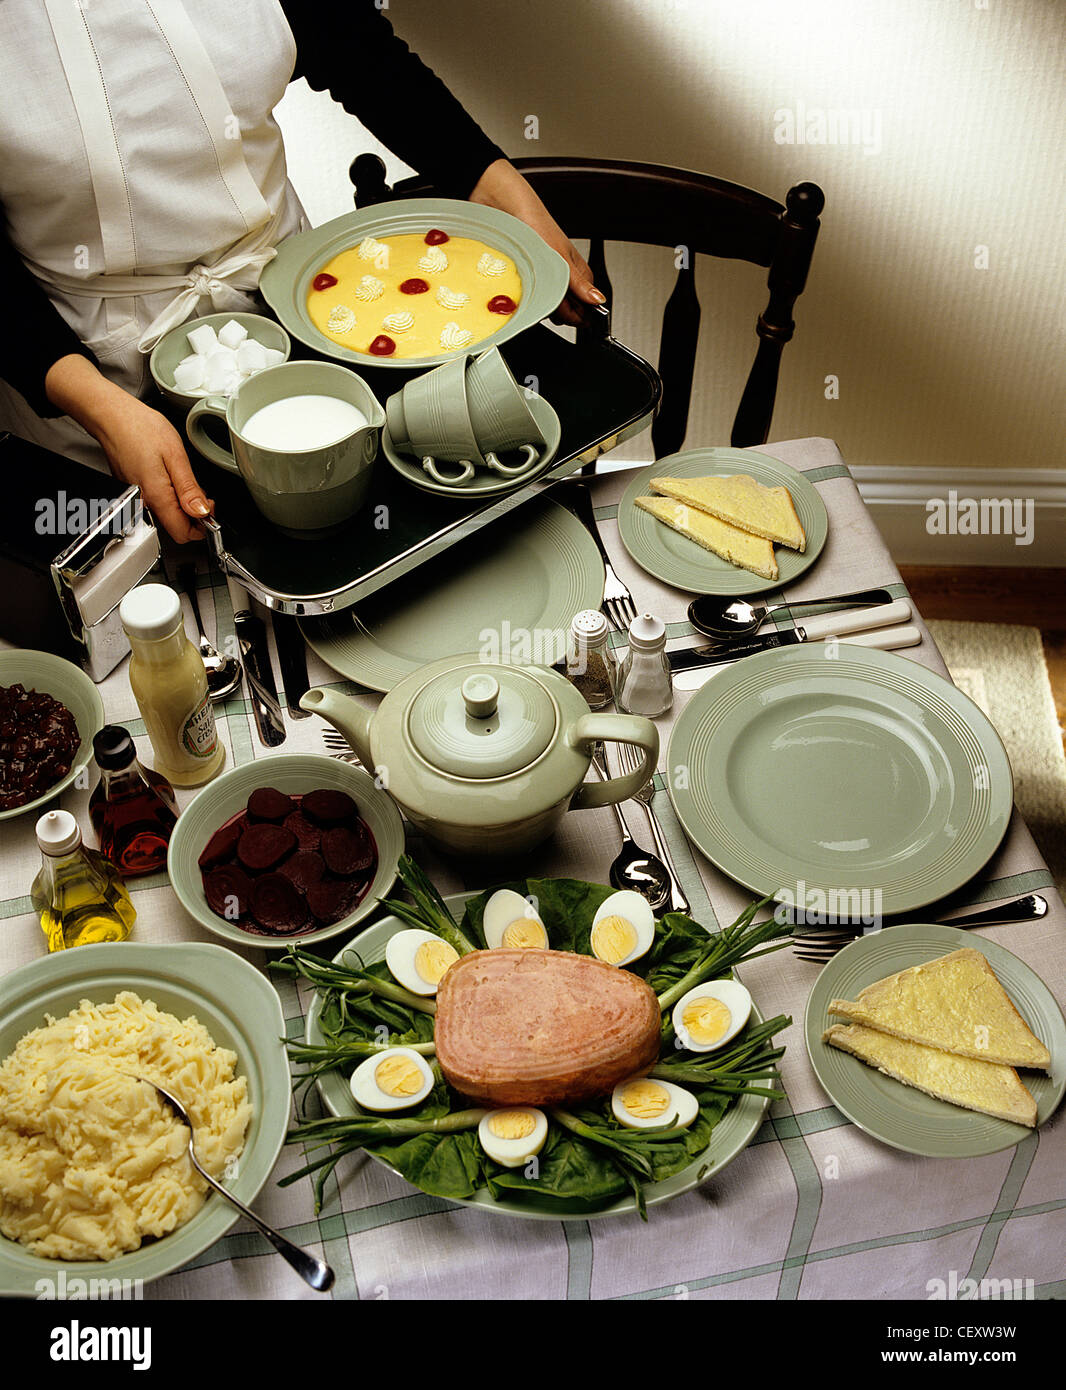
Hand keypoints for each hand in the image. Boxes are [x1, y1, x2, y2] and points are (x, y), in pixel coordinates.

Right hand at [44, 355, 212, 543]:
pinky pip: (155, 504)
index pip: (183, 533)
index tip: (209, 508)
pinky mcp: (132, 492)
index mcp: (156, 496)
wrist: (112, 416)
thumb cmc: (140, 428)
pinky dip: (167, 496)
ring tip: (182, 480)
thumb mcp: (175, 455)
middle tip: (201, 492)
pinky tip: (169, 477)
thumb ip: (189, 488)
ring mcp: (136, 499)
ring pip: (166, 516)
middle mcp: (143, 503)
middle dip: (193, 515)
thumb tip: (202, 512)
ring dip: (181, 505)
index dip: (202, 526)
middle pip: (175, 527)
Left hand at [469, 159, 604, 325]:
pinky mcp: (520, 274)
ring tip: (532, 303)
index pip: (583, 302)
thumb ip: (577, 282)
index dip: (578, 315)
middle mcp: (557, 273)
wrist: (499, 203)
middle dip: (557, 313)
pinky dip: (522, 299)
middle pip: (563, 305)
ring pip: (544, 302)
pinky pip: (525, 295)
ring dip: (538, 307)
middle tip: (548, 312)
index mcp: (573, 269)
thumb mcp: (559, 256)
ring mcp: (538, 274)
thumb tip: (598, 301)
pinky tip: (518, 298)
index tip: (571, 322)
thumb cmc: (532, 221)